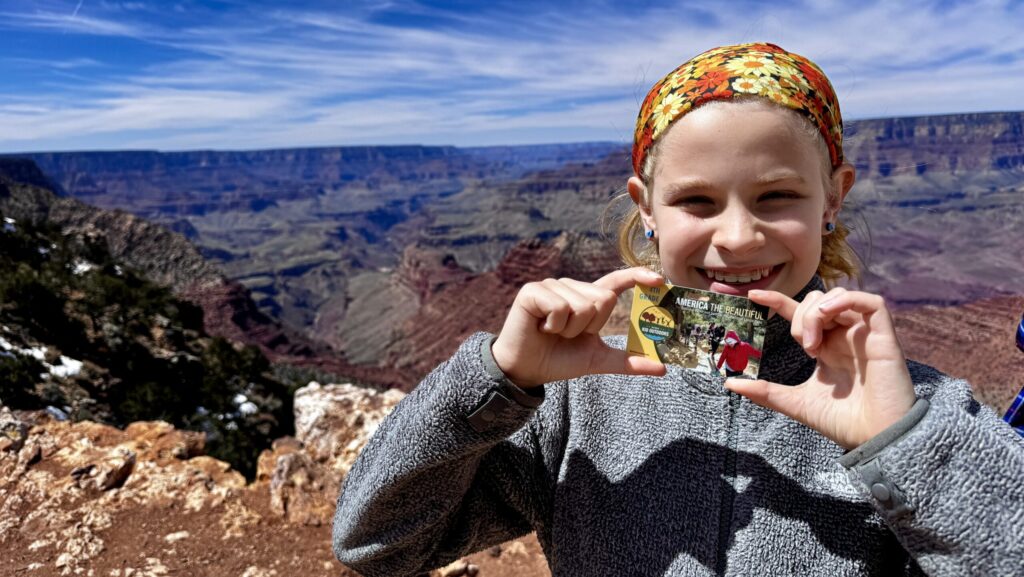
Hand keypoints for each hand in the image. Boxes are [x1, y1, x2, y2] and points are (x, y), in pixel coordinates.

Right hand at [491, 267, 667, 388]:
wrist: (525, 370)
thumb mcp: (597, 360)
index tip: (658, 280)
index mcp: (587, 298)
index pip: (616, 282)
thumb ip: (628, 361)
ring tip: (552, 332)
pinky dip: (554, 325)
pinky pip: (560, 306)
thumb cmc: (559, 360)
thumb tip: (663, 367)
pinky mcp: (533, 291)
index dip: (637, 277)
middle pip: (603, 299)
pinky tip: (541, 328)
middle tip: (568, 335)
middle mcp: (571, 286)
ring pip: (583, 304)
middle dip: (590, 326)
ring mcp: (552, 286)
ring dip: (570, 329)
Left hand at [724, 288, 915, 449]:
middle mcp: (845, 337)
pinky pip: (872, 302)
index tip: (753, 296)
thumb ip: (765, 391)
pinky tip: (828, 317)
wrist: (875, 441)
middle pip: (818, 301)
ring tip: (812, 343)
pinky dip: (846, 300)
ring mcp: (865, 336)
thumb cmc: (842, 423)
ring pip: (839, 297)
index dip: (778, 300)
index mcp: (827, 348)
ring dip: (817, 312)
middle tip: (802, 345)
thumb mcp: (795, 402)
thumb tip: (730, 383)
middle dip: (800, 315)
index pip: (801, 314)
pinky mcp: (885, 338)